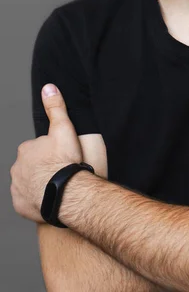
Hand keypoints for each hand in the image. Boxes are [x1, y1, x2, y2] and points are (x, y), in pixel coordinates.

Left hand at [10, 84, 82, 222]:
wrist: (66, 193)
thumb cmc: (65, 161)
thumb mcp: (63, 128)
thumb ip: (56, 107)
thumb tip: (48, 88)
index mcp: (26, 149)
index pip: (36, 148)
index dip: (49, 151)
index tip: (60, 156)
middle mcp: (17, 168)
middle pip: (31, 165)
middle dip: (42, 167)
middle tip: (60, 170)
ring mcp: (18, 188)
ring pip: (28, 183)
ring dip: (39, 183)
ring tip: (56, 185)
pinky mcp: (21, 205)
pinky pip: (27, 201)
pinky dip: (36, 200)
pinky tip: (50, 198)